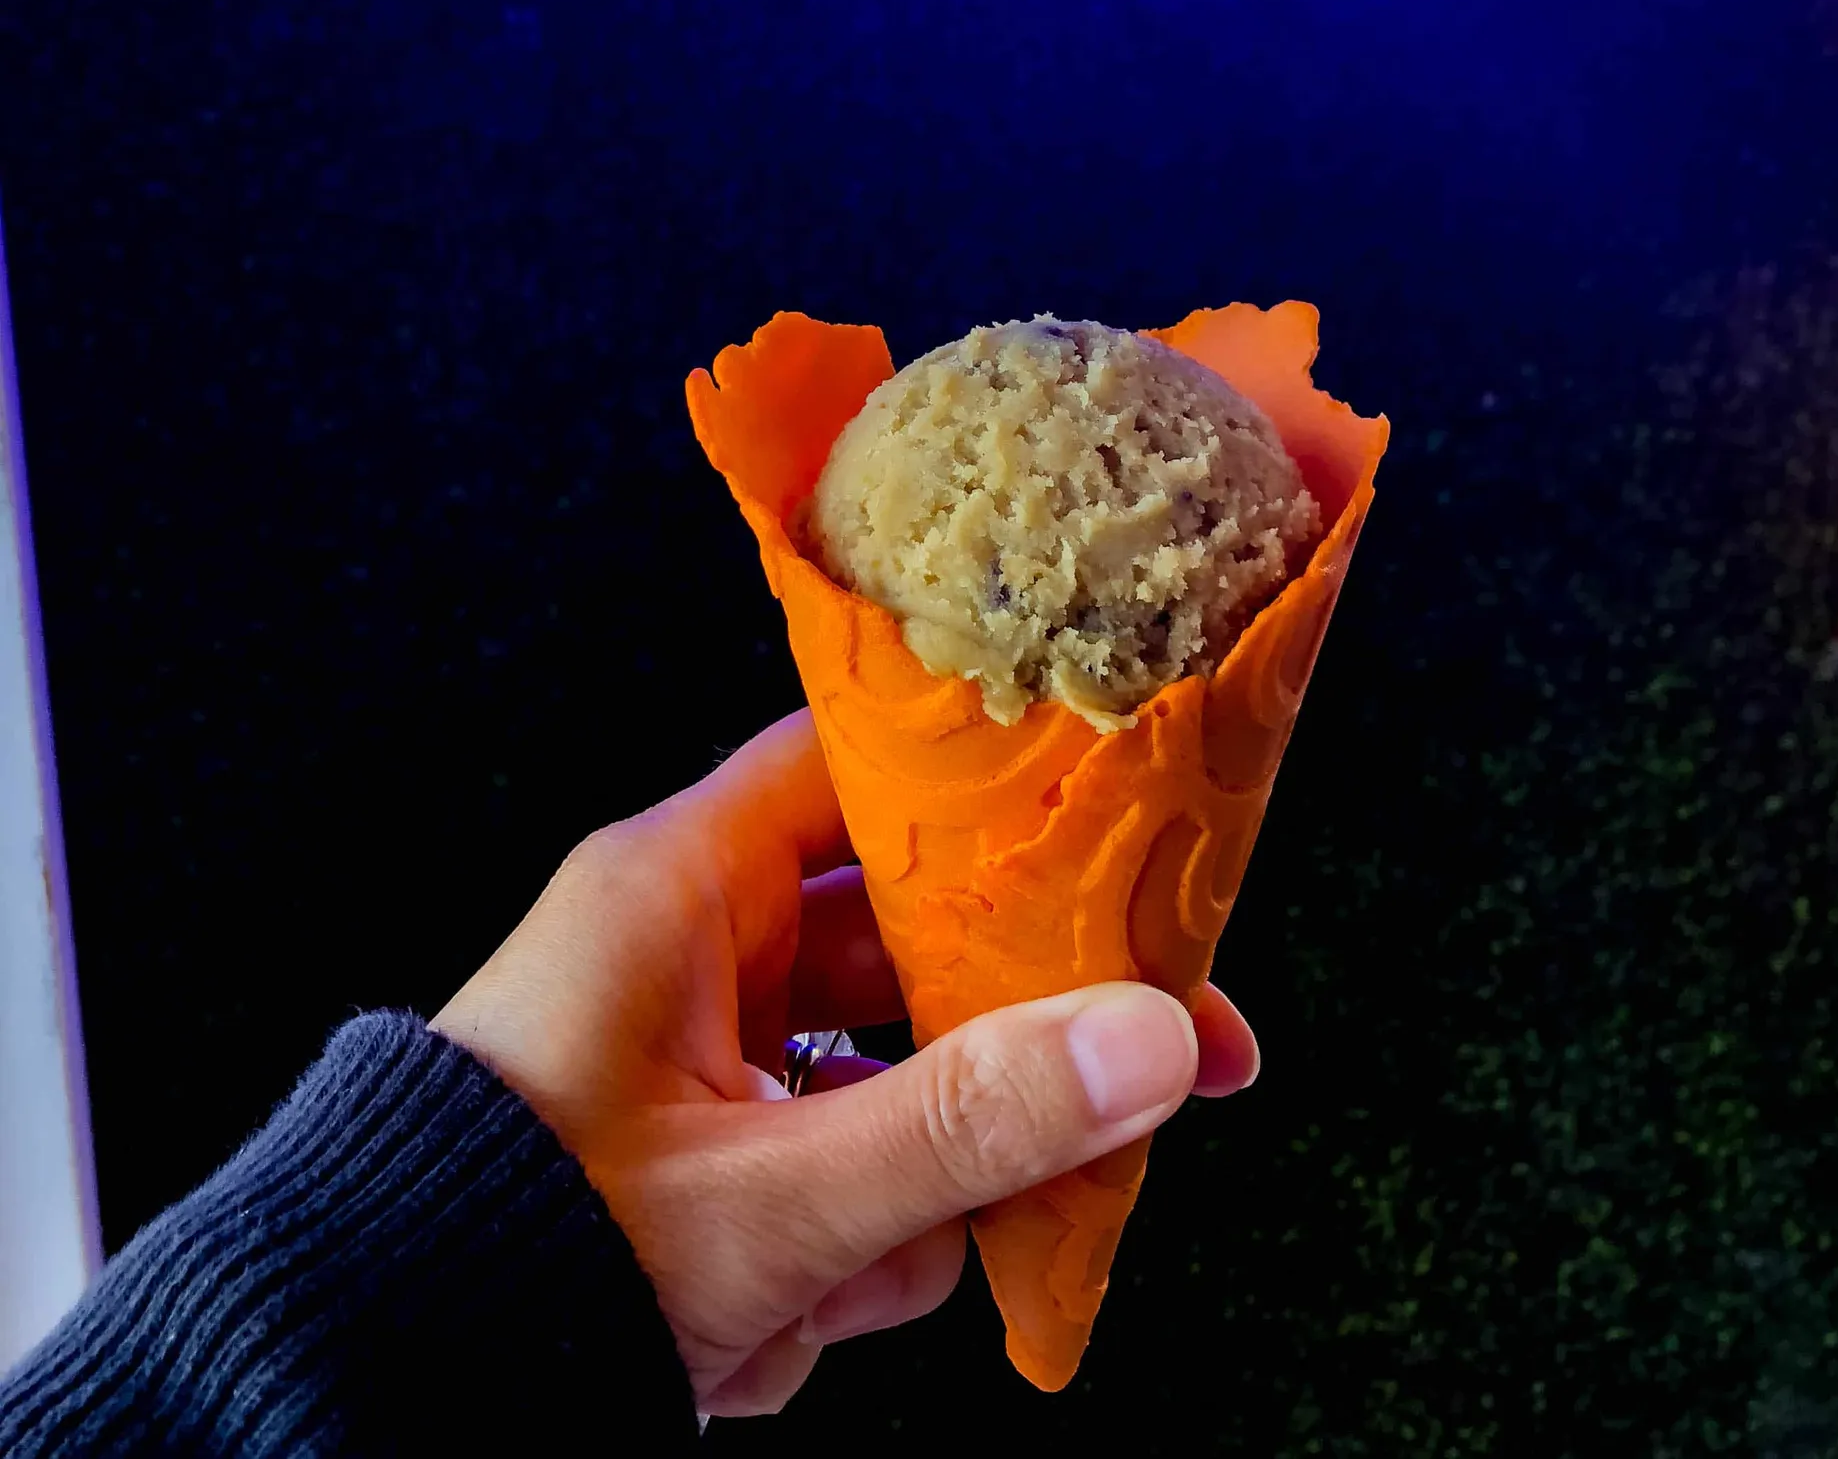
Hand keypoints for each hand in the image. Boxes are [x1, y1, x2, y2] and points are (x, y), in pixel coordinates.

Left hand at [432, 708, 1258, 1417]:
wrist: (363, 1393)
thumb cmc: (516, 1255)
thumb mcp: (772, 1198)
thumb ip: (972, 1121)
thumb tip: (1153, 1041)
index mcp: (682, 888)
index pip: (861, 765)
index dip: (988, 784)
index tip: (1116, 824)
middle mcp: (693, 955)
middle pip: (907, 943)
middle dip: (1005, 1042)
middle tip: (1153, 1065)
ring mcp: (700, 1067)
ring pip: (885, 1082)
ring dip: (906, 1192)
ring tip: (845, 1280)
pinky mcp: (700, 1168)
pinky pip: (830, 1174)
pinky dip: (839, 1257)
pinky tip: (780, 1329)